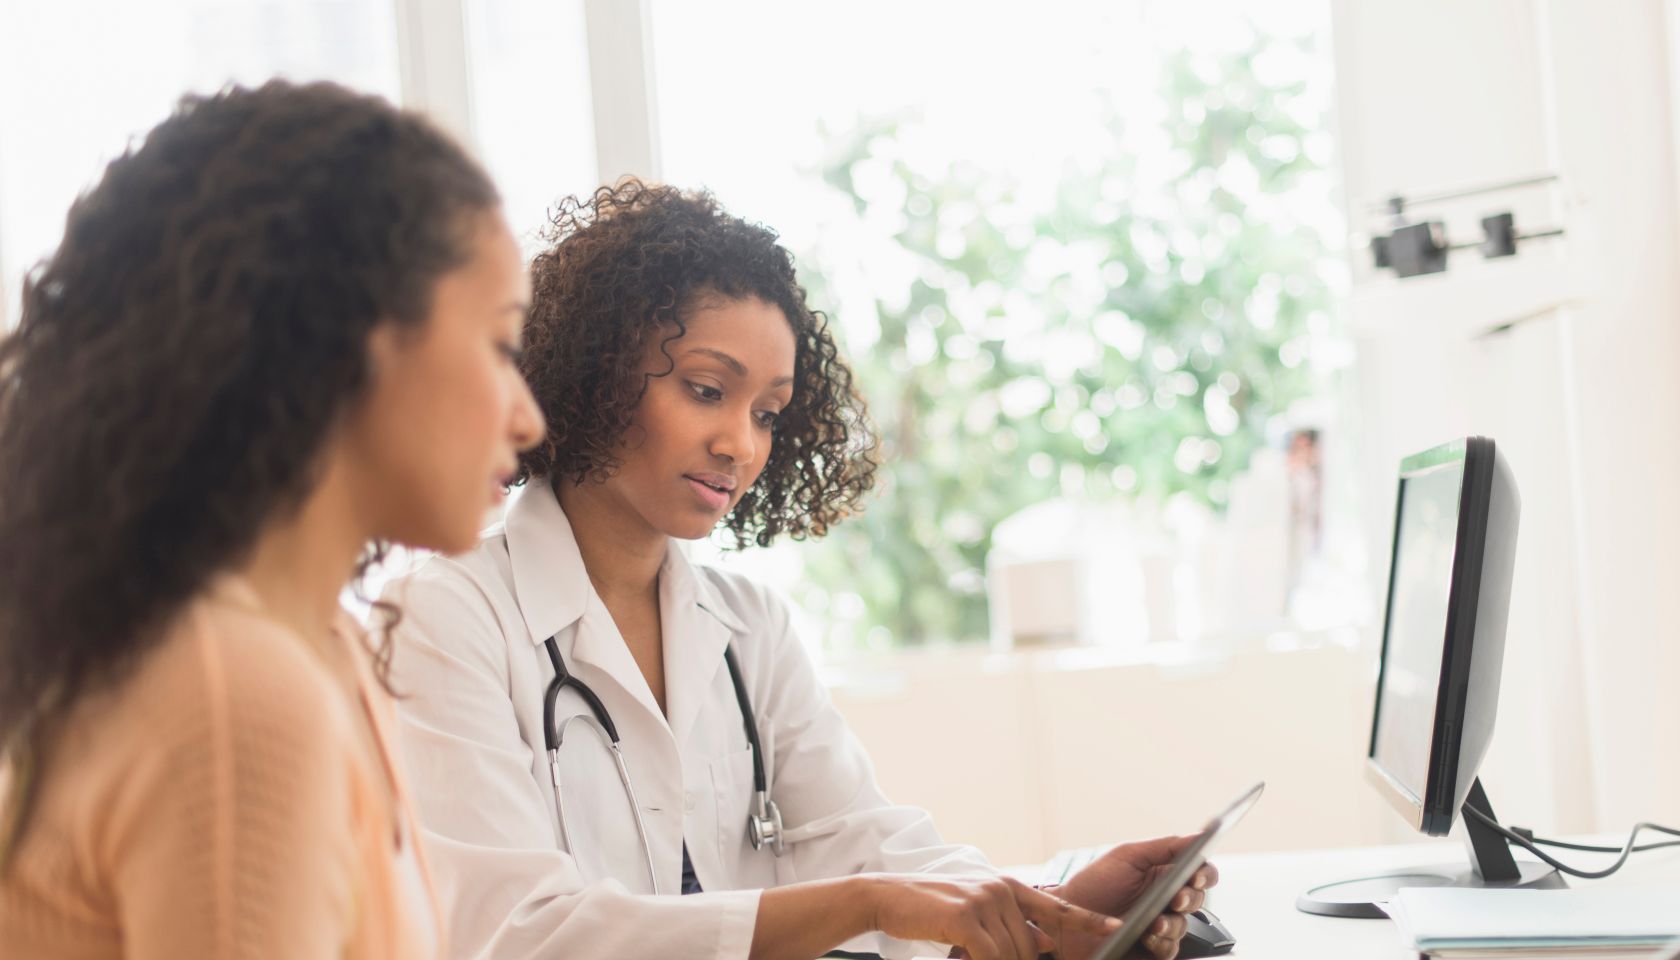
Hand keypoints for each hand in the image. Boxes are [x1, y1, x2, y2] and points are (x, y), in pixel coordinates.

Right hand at [864, 873, 1121, 959]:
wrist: (888, 896)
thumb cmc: (932, 908)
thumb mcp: (978, 912)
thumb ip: (1014, 924)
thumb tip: (1048, 941)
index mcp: (1009, 886)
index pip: (1058, 908)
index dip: (1089, 920)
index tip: (1118, 928)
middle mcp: (1002, 889)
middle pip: (1030, 949)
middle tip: (989, 958)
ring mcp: (985, 900)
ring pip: (1013, 956)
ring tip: (970, 955)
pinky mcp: (966, 916)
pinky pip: (991, 957)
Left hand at [1050, 835, 1219, 959]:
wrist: (1066, 919)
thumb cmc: (1093, 884)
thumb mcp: (1127, 856)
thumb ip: (1165, 846)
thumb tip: (1199, 836)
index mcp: (1164, 874)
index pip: (1200, 873)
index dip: (1205, 874)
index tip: (1197, 876)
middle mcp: (1166, 900)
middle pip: (1197, 900)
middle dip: (1190, 899)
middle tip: (1175, 899)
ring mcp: (1160, 925)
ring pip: (1185, 927)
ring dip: (1173, 924)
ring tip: (1154, 922)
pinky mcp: (1152, 949)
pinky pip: (1170, 950)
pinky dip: (1162, 943)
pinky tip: (1147, 937)